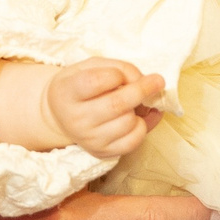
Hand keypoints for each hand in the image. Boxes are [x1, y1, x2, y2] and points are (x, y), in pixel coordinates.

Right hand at [47, 59, 164, 156]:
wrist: (61, 115)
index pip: (95, 82)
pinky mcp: (101, 152)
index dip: (117, 74)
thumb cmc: (81, 85)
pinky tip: (136, 118)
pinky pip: (133, 141)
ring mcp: (88, 138)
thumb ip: (118, 68)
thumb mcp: (91, 66)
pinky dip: (141, 127)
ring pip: (128, 122)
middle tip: (157, 81)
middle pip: (117, 104)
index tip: (123, 74)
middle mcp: (75, 119)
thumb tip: (146, 82)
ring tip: (134, 103)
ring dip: (138, 109)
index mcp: (67, 92)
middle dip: (142, 90)